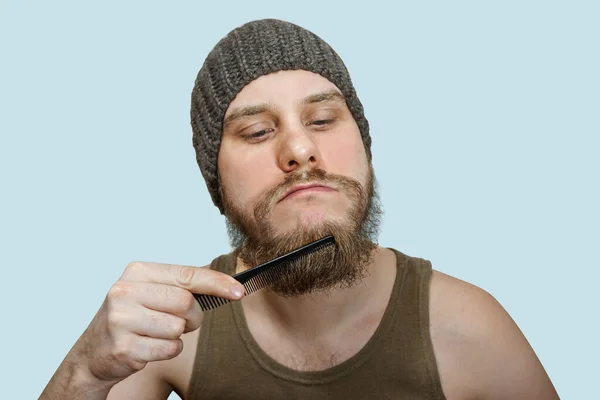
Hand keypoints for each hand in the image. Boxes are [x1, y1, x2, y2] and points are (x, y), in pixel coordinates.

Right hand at [74, 261, 244, 383]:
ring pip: (178, 328)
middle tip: (180, 321)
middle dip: (192, 317)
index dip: (216, 283)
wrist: (92, 353)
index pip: (186, 274)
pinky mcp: (124, 346)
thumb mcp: (150, 292)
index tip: (239, 290)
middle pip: (185, 303)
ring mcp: (121, 319)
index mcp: (136, 272)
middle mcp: (125, 291)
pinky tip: (148, 346)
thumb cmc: (131, 318)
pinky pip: (169, 349)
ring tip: (156, 333)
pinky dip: (167, 350)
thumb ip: (181, 286)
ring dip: (177, 335)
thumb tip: (227, 287)